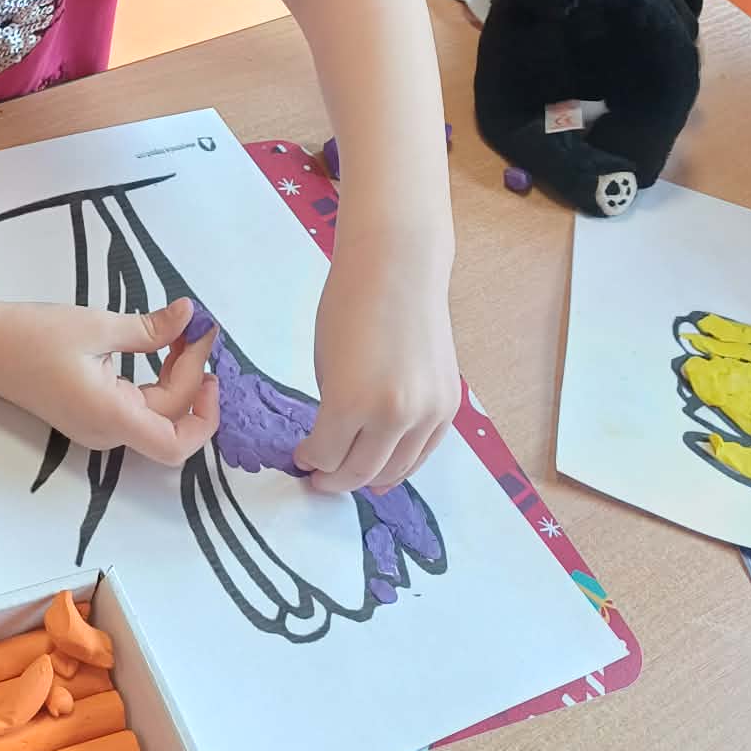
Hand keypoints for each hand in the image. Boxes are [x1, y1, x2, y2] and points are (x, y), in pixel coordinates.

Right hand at [0, 297, 218, 465]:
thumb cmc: (31, 337)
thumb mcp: (97, 325)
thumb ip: (149, 328)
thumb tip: (189, 316)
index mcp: (110, 416)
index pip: (176, 443)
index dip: (206, 416)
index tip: (211, 372)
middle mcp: (106, 431)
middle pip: (170, 419)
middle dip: (191, 376)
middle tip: (197, 329)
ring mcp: (98, 426)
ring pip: (156, 413)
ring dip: (176, 378)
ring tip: (182, 334)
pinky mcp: (91, 414)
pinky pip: (137, 405)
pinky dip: (156, 380)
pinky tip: (160, 348)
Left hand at [295, 241, 459, 494]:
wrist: (398, 270)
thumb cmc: (348, 306)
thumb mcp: (324, 364)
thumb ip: (332, 409)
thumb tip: (332, 443)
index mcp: (351, 402)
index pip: (327, 456)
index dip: (310, 461)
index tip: (301, 459)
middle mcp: (394, 415)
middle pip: (360, 472)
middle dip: (334, 480)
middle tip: (319, 479)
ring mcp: (427, 414)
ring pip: (396, 471)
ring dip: (369, 479)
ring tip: (350, 477)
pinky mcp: (449, 407)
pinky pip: (423, 452)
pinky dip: (403, 465)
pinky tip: (385, 469)